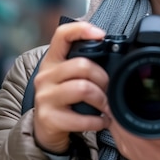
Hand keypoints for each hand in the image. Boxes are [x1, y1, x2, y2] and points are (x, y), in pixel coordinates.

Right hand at [33, 22, 110, 153]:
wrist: (45, 129)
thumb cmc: (64, 98)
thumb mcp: (67, 77)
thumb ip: (83, 64)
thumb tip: (114, 55)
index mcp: (52, 60)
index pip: (62, 35)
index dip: (81, 30)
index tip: (101, 34)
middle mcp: (46, 75)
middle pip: (82, 65)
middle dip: (103, 78)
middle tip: (110, 88)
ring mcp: (45, 96)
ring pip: (83, 88)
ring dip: (102, 100)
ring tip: (107, 106)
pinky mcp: (49, 118)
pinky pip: (81, 118)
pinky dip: (97, 121)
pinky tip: (101, 121)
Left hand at [106, 69, 159, 159]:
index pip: (140, 118)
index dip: (131, 100)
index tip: (132, 88)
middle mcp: (151, 150)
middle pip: (124, 119)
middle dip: (123, 101)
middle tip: (127, 87)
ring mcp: (138, 155)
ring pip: (117, 126)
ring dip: (120, 112)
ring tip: (125, 97)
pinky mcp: (131, 157)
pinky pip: (118, 135)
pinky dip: (120, 122)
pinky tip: (127, 114)